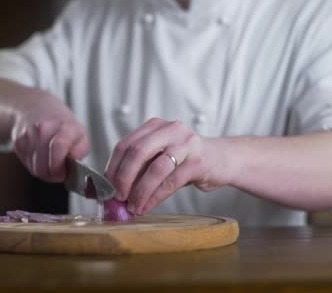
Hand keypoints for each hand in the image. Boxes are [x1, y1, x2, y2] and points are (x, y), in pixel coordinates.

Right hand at [11, 99, 89, 182]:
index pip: (58, 147)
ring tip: (51, 161)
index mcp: (64, 126)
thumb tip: (73, 163)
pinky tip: (41, 155)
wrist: (35, 107)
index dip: (61, 167)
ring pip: (35, 169)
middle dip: (53, 174)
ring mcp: (28, 135)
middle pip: (44, 167)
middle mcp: (44, 129)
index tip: (64, 172)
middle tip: (60, 169)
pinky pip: (27, 164)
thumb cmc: (61, 124)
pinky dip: (35, 164)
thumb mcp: (80, 134)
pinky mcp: (18, 142)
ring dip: (44, 170)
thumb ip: (79, 151)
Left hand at [104, 118, 224, 214]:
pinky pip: (171, 181)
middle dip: (124, 178)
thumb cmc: (186, 160)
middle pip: (137, 152)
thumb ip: (141, 166)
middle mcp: (170, 129)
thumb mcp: (162, 155)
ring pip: (155, 168)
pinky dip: (156, 196)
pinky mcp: (199, 161)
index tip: (107, 187)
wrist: (224, 160)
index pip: (125, 144)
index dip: (113, 167)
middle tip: (118, 197)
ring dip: (140, 191)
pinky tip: (148, 206)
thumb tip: (115, 190)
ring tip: (133, 206)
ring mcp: (186, 143)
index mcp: (155, 126)